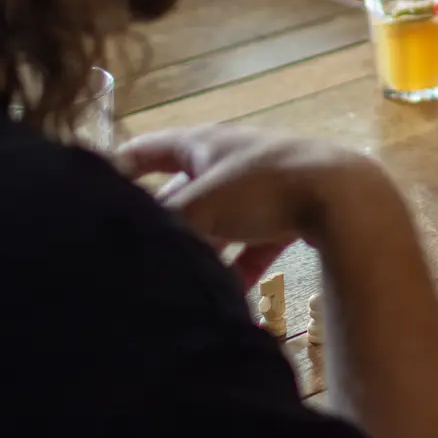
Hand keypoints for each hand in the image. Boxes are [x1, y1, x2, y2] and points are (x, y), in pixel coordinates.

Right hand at [116, 125, 397, 288]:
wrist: (345, 196)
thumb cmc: (264, 188)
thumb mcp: (201, 206)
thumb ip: (162, 225)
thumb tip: (122, 247)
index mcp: (205, 144)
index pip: (149, 149)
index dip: (119, 167)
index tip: (92, 188)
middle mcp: (232, 157)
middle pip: (186, 187)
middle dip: (163, 215)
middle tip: (136, 246)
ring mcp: (265, 183)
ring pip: (221, 217)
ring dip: (203, 245)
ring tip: (181, 275)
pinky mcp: (294, 211)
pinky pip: (257, 240)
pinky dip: (242, 264)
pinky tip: (231, 294)